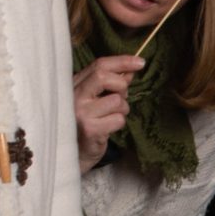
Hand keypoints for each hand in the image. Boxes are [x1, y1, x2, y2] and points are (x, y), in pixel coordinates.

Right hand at [74, 54, 144, 174]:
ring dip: (122, 110)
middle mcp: (74, 96)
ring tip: (110, 117)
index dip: (122, 62)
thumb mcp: (97, 98)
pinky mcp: (89, 129)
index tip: (140, 62)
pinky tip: (108, 128)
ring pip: (117, 101)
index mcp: (75, 84)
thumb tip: (131, 68)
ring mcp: (80, 113)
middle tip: (121, 97)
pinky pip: (118, 119)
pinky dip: (119, 123)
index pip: (99, 65)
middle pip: (104, 76)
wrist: (75, 153)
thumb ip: (112, 83)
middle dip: (121, 86)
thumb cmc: (88, 123)